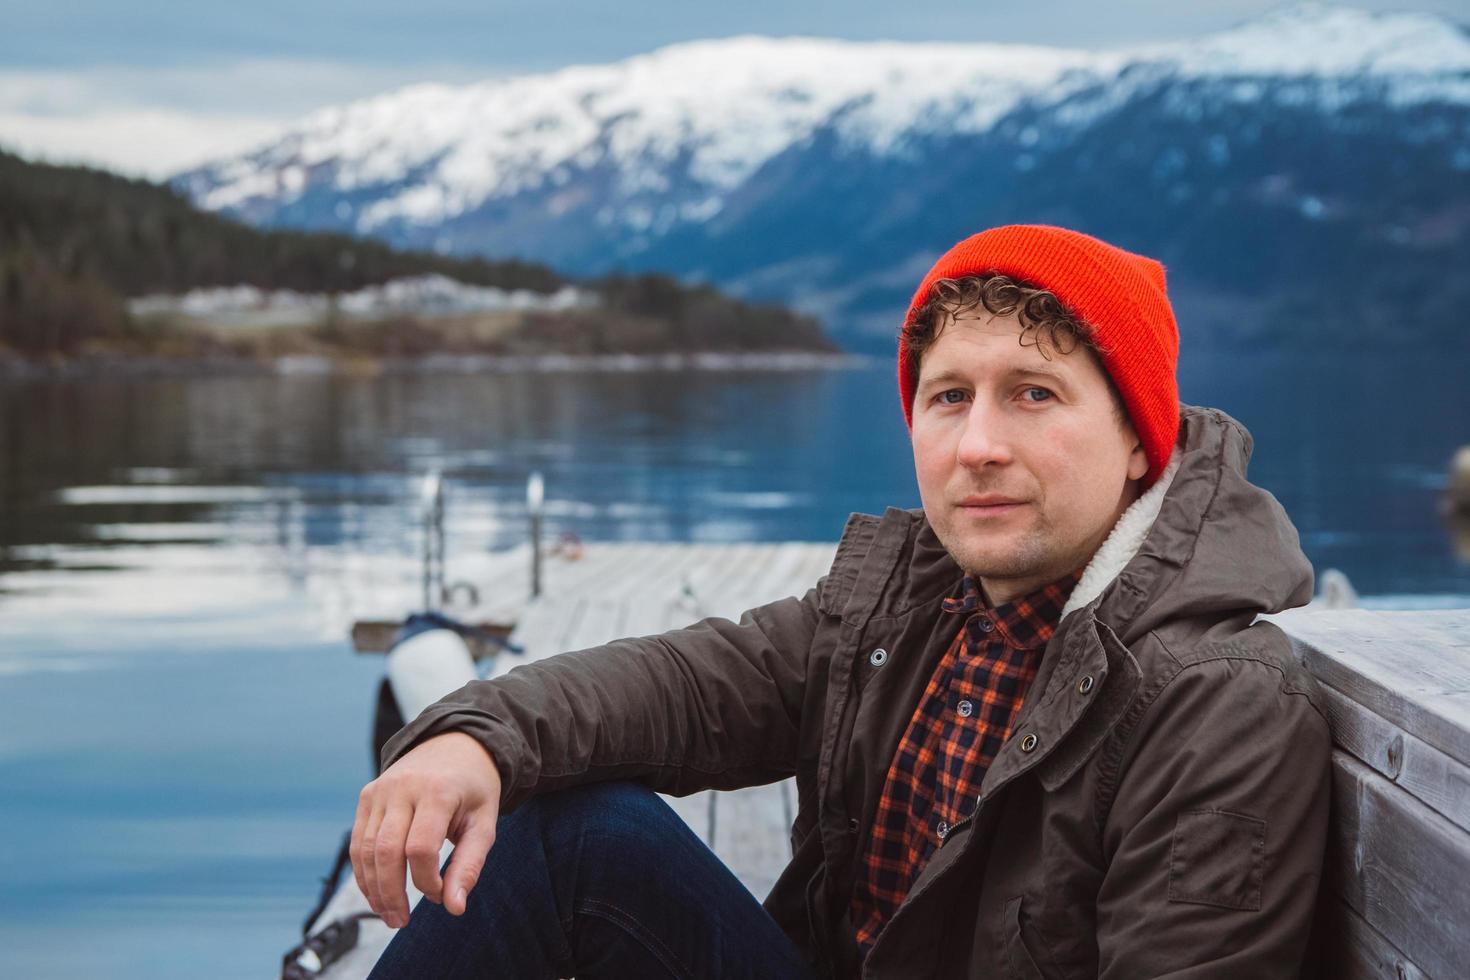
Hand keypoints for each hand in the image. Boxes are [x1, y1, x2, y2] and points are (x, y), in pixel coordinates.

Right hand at [350, 731, 502, 927]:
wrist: (454, 745)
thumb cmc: (473, 788)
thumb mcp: (485, 822)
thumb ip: (470, 865)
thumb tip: (455, 908)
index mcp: (438, 791)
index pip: (421, 847)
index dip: (426, 881)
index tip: (440, 896)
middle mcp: (404, 787)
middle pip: (386, 850)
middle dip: (391, 893)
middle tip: (400, 922)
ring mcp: (381, 790)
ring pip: (365, 849)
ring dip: (373, 889)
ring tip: (389, 914)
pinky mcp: (368, 795)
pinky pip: (357, 841)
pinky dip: (363, 872)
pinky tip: (376, 893)